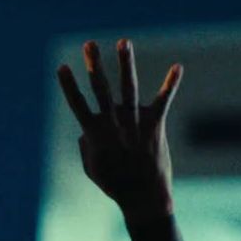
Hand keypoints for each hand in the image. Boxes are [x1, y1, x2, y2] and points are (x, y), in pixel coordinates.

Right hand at [57, 39, 181, 217]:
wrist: (143, 197)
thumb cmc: (115, 184)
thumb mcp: (91, 168)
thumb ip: (86, 146)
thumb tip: (87, 131)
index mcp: (94, 134)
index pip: (77, 105)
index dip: (69, 86)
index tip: (62, 67)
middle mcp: (113, 124)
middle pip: (101, 89)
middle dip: (93, 65)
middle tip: (89, 44)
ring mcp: (134, 123)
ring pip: (128, 88)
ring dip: (125, 64)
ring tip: (123, 42)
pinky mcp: (154, 126)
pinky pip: (163, 101)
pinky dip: (170, 84)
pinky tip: (177, 67)